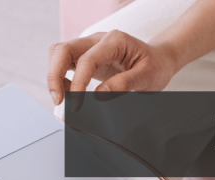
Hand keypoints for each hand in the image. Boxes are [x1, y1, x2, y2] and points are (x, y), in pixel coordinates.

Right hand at [47, 31, 178, 105]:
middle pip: (62, 50)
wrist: (159, 60)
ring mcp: (89, 46)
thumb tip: (98, 95)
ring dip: (55, 77)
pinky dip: (61, 79)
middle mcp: (97, 40)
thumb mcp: (146, 78)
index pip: (86, 59)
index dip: (78, 84)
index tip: (76, 105)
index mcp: (114, 40)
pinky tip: (70, 93)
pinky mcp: (86, 56)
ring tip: (64, 99)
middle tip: (59, 102)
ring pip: (58, 54)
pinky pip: (64, 63)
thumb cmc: (154, 66)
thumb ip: (122, 85)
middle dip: (55, 76)